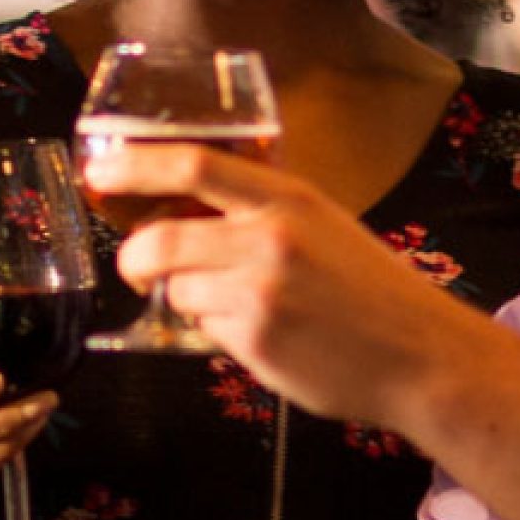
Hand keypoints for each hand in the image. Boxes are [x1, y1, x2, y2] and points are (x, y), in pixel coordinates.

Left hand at [108, 144, 462, 432]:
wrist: (419, 354)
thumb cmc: (369, 288)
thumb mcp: (321, 224)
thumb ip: (259, 211)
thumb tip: (183, 210)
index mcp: (287, 197)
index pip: (192, 166)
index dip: (135, 165)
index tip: (100, 170)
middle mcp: (270, 237)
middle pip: (158, 240)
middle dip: (134, 259)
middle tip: (137, 267)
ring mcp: (259, 291)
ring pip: (177, 290)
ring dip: (189, 299)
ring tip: (240, 306)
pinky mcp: (255, 340)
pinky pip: (203, 329)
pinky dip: (217, 332)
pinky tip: (263, 334)